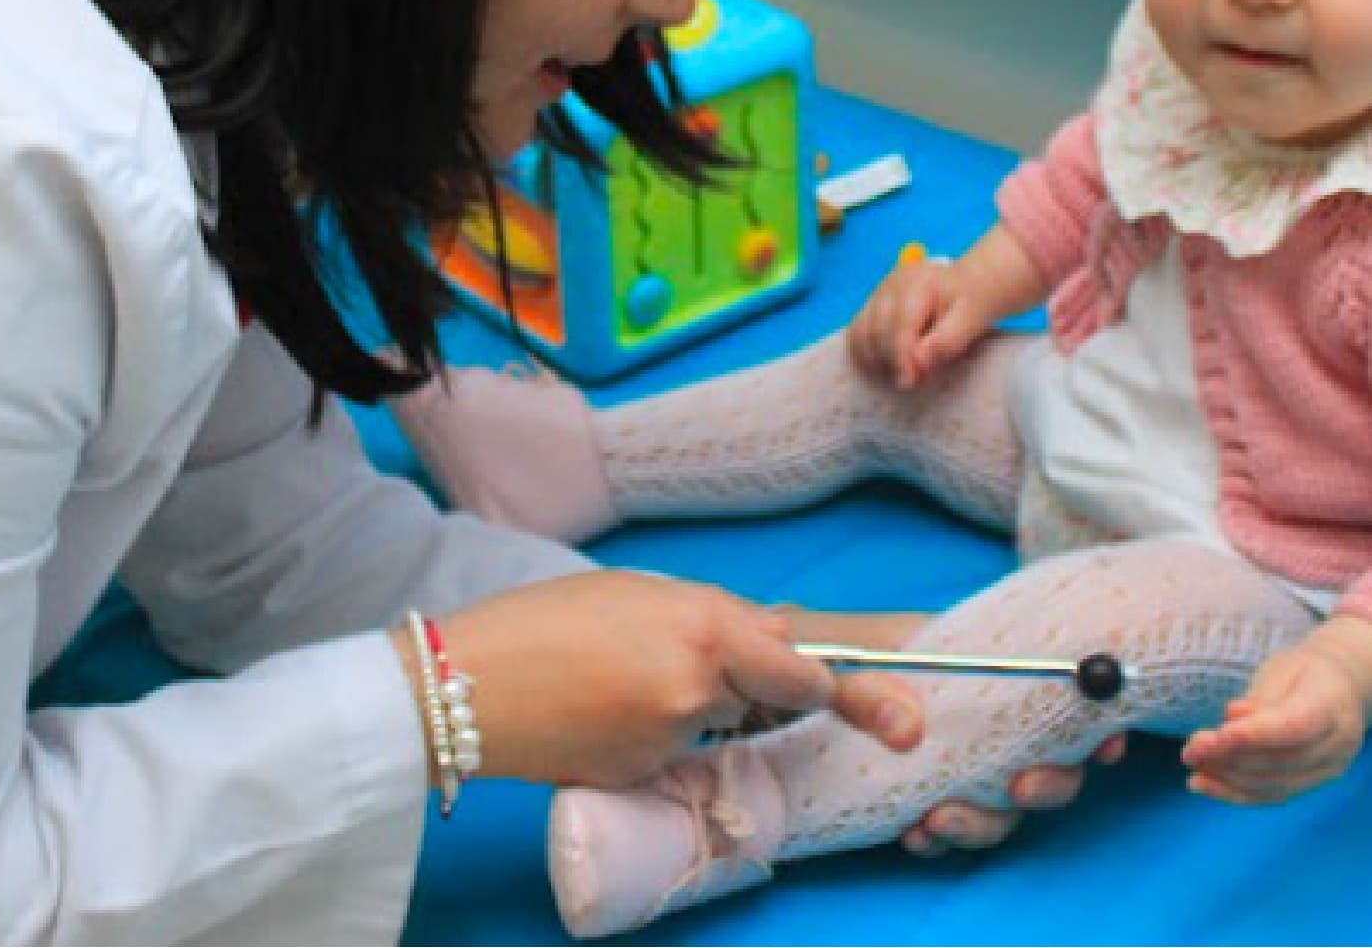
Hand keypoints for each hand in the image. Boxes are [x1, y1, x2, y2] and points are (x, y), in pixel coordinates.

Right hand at [423, 571, 917, 790]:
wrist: (465, 686)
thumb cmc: (546, 621)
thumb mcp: (639, 595)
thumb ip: (709, 618)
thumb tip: (767, 639)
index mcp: (705, 628)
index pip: (804, 668)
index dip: (852, 687)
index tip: (906, 713)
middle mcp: (700, 689)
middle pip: (766, 697)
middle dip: (752, 685)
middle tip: (685, 667)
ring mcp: (671, 741)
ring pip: (717, 723)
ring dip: (695, 705)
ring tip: (616, 676)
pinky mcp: (643, 776)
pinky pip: (676, 753)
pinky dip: (654, 734)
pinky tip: (600, 710)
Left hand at [782, 608, 1126, 856]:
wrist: (738, 683)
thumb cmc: (782, 650)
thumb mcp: (819, 653)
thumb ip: (862, 685)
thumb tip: (912, 729)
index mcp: (950, 656)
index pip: (1035, 679)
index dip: (1081, 714)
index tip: (1108, 740)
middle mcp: (954, 707)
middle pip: (1034, 751)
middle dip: (1046, 781)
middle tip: (1019, 790)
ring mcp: (934, 756)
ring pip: (996, 799)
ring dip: (984, 819)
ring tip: (939, 824)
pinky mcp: (907, 793)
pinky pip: (947, 823)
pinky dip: (939, 837)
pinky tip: (915, 837)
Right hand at [847, 260, 991, 389]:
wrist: (969, 286)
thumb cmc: (972, 302)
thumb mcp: (973, 319)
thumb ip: (948, 340)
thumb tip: (919, 361)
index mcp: (917, 282)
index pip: (900, 323)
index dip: (901, 356)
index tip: (910, 382)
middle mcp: (891, 285)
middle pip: (876, 329)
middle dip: (890, 361)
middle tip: (909, 384)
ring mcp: (878, 294)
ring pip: (861, 332)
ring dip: (874, 361)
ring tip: (897, 377)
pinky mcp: (872, 305)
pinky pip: (857, 332)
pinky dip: (864, 354)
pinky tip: (880, 370)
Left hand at [1180, 646, 1365, 805]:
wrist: (1340, 688)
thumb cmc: (1304, 672)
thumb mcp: (1284, 669)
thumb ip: (1260, 698)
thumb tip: (1232, 719)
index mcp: (1333, 706)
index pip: (1294, 727)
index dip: (1255, 736)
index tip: (1217, 737)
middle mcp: (1338, 745)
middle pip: (1281, 761)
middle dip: (1230, 758)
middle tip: (1191, 750)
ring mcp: (1329, 769)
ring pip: (1275, 785)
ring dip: (1228, 778)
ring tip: (1194, 764)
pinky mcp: (1313, 784)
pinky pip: (1273, 796)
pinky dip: (1235, 793)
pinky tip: (1203, 784)